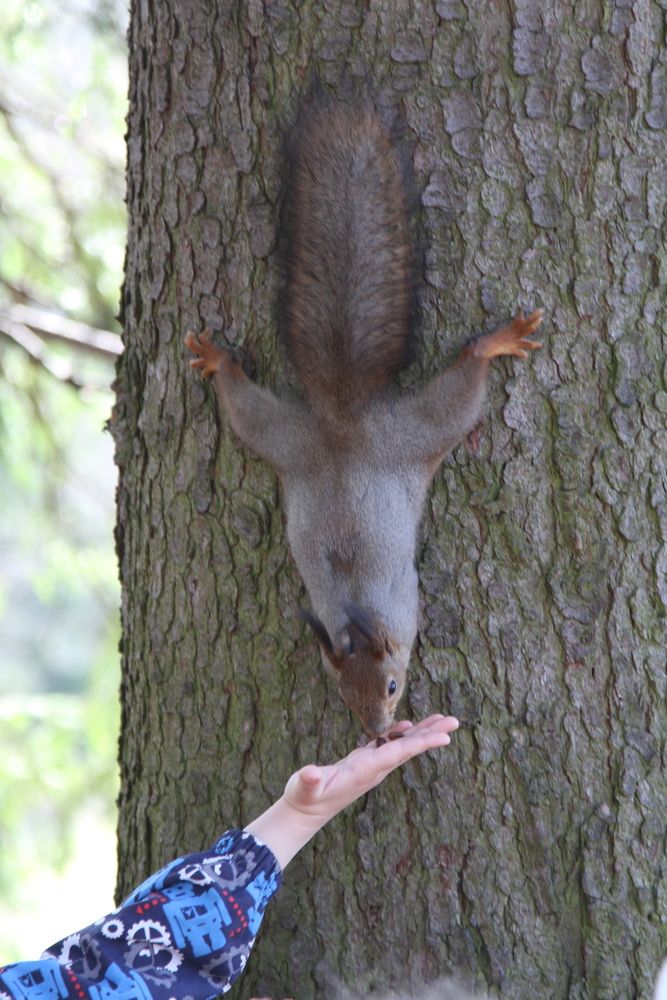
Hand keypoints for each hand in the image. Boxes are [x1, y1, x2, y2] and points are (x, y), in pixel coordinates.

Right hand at [284, 714, 458, 822]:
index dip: (421, 743)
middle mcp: (374, 769)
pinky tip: (408, 727)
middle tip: (454, 722)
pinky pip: (388, 746)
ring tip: (441, 720)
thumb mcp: (304, 788)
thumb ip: (308, 781)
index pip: (398, 753)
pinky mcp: (363, 764)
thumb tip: (311, 774)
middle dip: (431, 735)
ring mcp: (370, 767)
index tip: (445, 738)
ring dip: (422, 733)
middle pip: (408, 749)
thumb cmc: (303, 799)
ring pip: (402, 746)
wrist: (304, 814)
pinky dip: (401, 735)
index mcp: (365, 770)